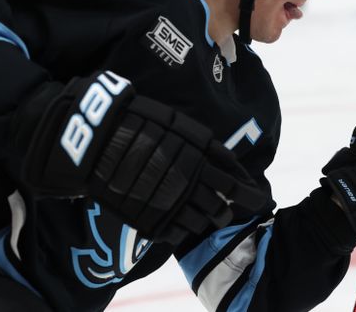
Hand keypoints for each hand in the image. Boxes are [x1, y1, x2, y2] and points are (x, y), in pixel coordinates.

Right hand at [18, 71, 268, 245]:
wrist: (96, 139)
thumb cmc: (138, 122)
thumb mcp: (177, 124)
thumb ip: (206, 145)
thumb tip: (230, 163)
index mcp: (199, 159)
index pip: (235, 184)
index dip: (251, 194)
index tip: (260, 199)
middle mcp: (188, 185)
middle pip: (220, 207)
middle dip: (227, 209)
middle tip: (228, 208)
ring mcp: (169, 204)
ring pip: (200, 222)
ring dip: (206, 219)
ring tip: (206, 216)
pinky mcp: (149, 219)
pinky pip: (177, 233)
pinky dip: (182, 229)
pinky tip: (181, 222)